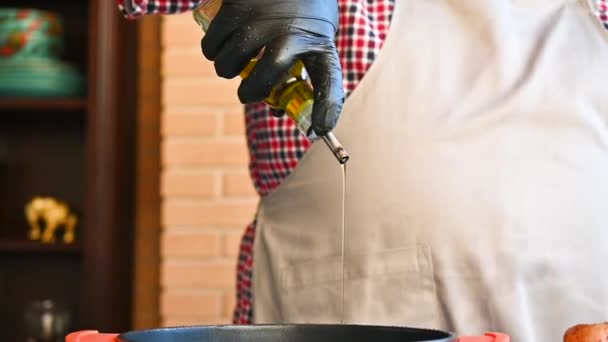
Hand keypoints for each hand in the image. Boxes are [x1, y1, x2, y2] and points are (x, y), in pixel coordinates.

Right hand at [200, 0, 344, 135]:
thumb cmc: (302, 13)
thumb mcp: (313, 37)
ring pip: (228, 64)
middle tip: (249, 92)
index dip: (327, 108)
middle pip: (262, 81)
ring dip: (227, 70)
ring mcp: (261, 19)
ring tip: (236, 61)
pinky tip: (222, 46)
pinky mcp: (235, 7)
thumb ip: (300, 73)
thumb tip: (276, 112)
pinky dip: (212, 52)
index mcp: (319, 43)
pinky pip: (211, 46)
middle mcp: (292, 32)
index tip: (320, 129)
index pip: (330, 81)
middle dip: (250, 94)